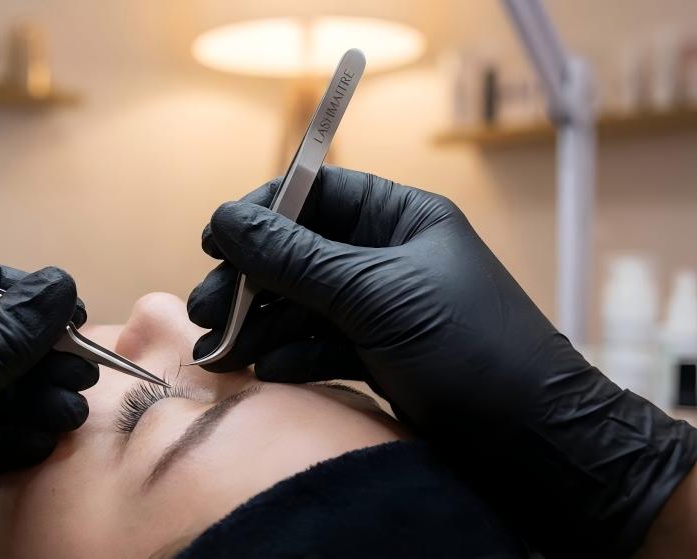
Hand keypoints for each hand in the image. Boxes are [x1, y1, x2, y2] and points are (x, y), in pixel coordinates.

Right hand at [188, 166, 696, 556]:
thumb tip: (227, 219)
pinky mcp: (380, 354)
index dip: (262, 211)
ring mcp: (382, 307)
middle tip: (206, 309)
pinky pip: (320, 343)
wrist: (529, 438)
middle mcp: (388, 256)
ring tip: (222, 350)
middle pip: (299, 251)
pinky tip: (270, 369)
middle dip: (250, 280)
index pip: (316, 193)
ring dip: (261, 323)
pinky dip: (291, 354)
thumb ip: (295, 258)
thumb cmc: (467, 348)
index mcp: (401, 219)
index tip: (215, 238)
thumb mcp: (373, 295)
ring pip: (303, 302)